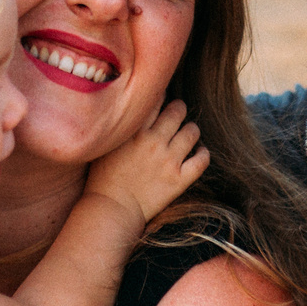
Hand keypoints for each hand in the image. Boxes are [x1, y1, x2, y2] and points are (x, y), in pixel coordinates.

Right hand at [83, 99, 208, 228]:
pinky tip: (199, 152)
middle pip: (178, 111)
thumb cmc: (103, 177)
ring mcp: (168, 160)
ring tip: (188, 134)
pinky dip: (203, 153)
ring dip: (192, 130)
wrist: (111, 208)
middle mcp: (153, 141)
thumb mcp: (106, 144)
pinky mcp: (179, 179)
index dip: (160, 97)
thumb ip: (121, 127)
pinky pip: (202, 160)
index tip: (160, 101)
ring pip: (193, 132)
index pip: (155, 99)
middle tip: (177, 114)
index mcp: (134, 130)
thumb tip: (133, 113)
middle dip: (179, 109)